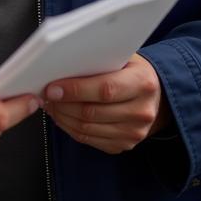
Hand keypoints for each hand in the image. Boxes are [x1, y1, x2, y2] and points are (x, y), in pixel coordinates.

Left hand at [44, 53, 169, 153]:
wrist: (156, 96)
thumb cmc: (130, 70)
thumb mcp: (121, 56)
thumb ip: (96, 59)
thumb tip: (59, 64)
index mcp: (142, 82)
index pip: (105, 89)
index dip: (75, 89)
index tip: (51, 87)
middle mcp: (142, 111)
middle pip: (92, 112)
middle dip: (62, 104)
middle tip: (44, 95)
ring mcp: (135, 132)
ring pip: (87, 129)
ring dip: (62, 117)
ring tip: (49, 104)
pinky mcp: (125, 145)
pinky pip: (90, 139)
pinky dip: (70, 128)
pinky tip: (61, 116)